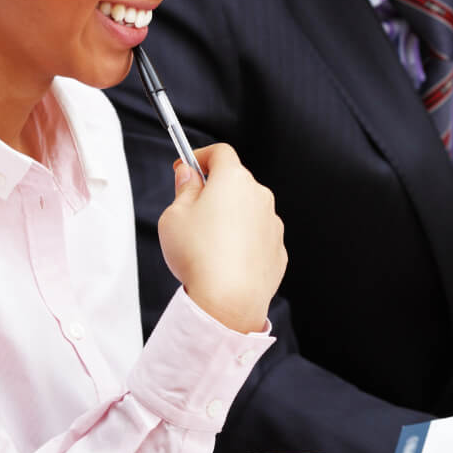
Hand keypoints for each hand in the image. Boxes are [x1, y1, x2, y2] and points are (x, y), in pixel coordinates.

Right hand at [157, 143, 286, 332]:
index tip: (187, 167)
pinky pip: (257, 235)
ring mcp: (272, 223)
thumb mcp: (174, 216)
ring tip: (207, 242)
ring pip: (247, 209)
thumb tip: (189, 175)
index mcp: (233, 180)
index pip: (220, 152)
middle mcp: (259, 196)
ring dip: (230, 216)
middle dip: (214, 188)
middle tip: (191, 208)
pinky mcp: (277, 248)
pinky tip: (224, 259)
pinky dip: (243, 240)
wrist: (228, 300)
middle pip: (235, 181)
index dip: (200, 156)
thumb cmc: (199, 257)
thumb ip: (184, 189)